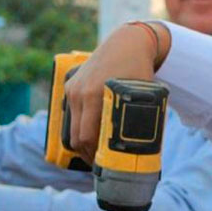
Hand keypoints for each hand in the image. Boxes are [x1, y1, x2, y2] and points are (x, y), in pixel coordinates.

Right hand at [65, 23, 169, 163]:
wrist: (128, 43)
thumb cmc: (140, 72)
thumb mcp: (140, 98)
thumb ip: (137, 122)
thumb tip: (138, 151)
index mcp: (95, 97)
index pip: (87, 138)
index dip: (94, 157)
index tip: (104, 167)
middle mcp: (79, 93)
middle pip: (76, 136)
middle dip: (88, 154)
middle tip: (101, 165)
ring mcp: (73, 88)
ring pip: (72, 126)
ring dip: (82, 142)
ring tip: (96, 153)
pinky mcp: (71, 85)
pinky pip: (72, 114)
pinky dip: (79, 127)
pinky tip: (90, 135)